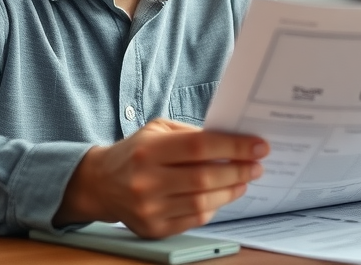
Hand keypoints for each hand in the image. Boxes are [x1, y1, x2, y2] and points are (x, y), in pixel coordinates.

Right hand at [54, 118, 268, 237]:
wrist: (101, 183)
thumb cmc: (136, 152)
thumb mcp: (157, 130)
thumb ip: (192, 134)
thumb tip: (232, 142)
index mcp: (148, 150)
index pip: (199, 147)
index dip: (234, 146)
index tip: (258, 146)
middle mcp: (146, 181)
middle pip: (205, 177)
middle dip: (238, 170)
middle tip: (257, 165)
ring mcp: (149, 208)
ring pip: (203, 202)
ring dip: (231, 190)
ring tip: (243, 180)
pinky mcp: (153, 228)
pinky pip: (195, 219)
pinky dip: (214, 208)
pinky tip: (222, 195)